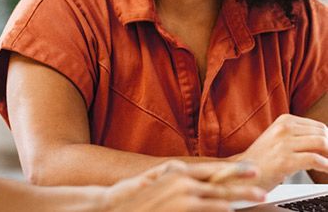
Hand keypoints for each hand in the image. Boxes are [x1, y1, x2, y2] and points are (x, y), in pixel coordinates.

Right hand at [103, 160, 264, 211]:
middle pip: (220, 187)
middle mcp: (182, 183)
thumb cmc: (132, 193)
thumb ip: (171, 173)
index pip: (212, 170)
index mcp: (176, 171)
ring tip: (252, 203)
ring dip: (235, 205)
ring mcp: (182, 200)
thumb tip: (184, 171)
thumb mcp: (153, 176)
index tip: (251, 171)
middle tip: (262, 191)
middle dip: (243, 189)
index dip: (234, 170)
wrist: (112, 206)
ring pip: (218, 203)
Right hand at [235, 114, 327, 189]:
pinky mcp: (285, 160)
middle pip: (323, 134)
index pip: (319, 126)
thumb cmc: (263, 159)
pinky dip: (326, 167)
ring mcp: (284, 144)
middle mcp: (284, 129)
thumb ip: (299, 137)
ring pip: (322, 143)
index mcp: (284, 121)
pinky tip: (326, 171)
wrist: (243, 173)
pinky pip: (315, 160)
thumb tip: (326, 141)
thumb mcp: (280, 139)